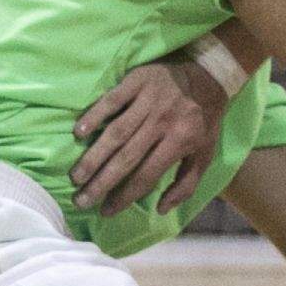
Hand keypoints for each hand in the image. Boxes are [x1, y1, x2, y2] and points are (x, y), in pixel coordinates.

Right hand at [71, 43, 236, 214]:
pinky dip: (95, 115)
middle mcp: (162, 123)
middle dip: (102, 182)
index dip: (125, 195)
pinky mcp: (136, 81)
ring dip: (94, 156)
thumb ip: (186, 184)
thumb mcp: (205, 154)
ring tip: (76, 176)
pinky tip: (78, 133)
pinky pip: (112, 101)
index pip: (147, 175)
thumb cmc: (203, 120)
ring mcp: (148, 101)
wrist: (209, 74)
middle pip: (127, 158)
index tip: (106, 211)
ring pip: (116, 133)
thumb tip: (161, 209)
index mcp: (179, 142)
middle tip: (81, 200)